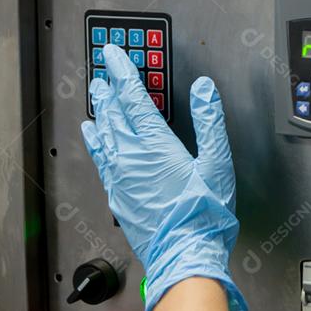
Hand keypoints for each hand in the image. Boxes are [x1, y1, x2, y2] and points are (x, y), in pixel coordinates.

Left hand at [81, 44, 247, 310]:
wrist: (184, 256)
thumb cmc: (203, 216)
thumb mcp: (217, 163)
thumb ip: (209, 121)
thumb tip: (204, 89)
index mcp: (155, 144)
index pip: (133, 97)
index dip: (122, 71)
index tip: (113, 54)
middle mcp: (131, 157)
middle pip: (114, 112)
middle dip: (109, 88)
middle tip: (102, 70)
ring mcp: (120, 176)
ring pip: (104, 133)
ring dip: (100, 110)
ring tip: (96, 94)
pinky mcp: (117, 194)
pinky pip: (100, 159)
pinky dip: (95, 141)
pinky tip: (92, 135)